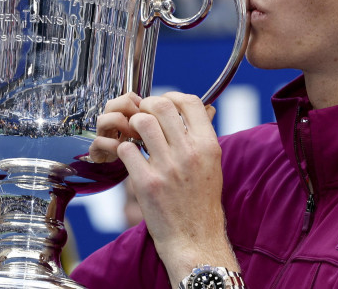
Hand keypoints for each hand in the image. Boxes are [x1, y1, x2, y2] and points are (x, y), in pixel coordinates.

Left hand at [94, 92, 237, 286]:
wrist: (195, 240)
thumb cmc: (202, 203)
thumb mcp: (213, 165)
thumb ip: (204, 136)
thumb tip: (204, 108)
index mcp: (208, 146)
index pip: (190, 102)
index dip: (172, 97)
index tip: (164, 104)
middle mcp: (189, 153)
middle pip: (162, 106)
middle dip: (148, 106)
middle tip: (144, 117)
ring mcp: (167, 167)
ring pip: (142, 123)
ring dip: (134, 126)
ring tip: (136, 137)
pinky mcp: (147, 183)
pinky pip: (127, 150)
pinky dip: (125, 150)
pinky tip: (131, 158)